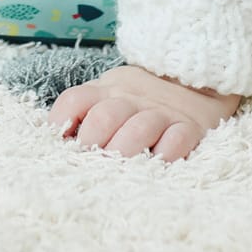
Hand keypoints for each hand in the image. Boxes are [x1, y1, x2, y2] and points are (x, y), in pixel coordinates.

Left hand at [44, 63, 241, 161]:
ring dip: (124, 150)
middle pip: (105, 115)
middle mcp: (131, 98)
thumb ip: (87, 112)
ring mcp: (161, 112)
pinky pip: (177, 140)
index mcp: (106, 89)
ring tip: (117, 170)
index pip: (75, 99)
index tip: (57, 145)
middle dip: (92, 142)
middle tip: (88, 164)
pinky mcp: (190, 127)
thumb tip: (58, 144)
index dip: (60, 122)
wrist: (194, 81)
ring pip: (139, 128)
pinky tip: (157, 165)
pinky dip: (166, 154)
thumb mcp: (111, 94)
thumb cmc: (140, 99)